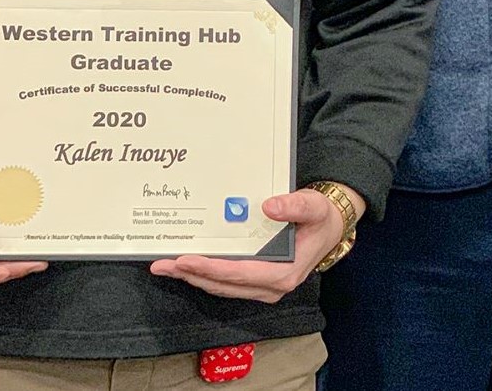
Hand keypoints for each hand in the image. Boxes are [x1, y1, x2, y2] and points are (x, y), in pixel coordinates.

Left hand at [149, 184, 361, 301]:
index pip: (239, 274)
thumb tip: (268, 206)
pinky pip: (225, 283)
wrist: (329, 227)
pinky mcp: (255, 282)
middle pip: (223, 284)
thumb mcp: (314, 207)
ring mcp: (262, 287)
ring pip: (220, 287)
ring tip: (166, 266)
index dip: (210, 269)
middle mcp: (271, 287)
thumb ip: (295, 205)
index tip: (185, 260)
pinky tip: (187, 266)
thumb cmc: (320, 218)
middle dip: (190, 275)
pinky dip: (204, 275)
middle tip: (162, 264)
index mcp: (283, 273)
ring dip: (192, 277)